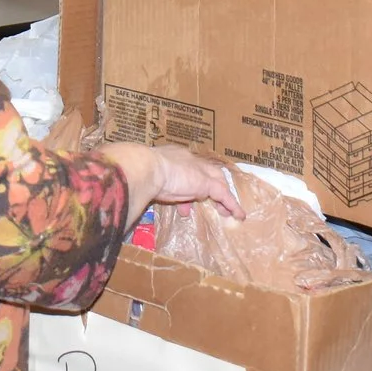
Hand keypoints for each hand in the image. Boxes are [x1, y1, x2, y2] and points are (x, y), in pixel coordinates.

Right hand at [100, 143, 239, 222]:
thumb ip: (146, 183)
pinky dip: (232, 205)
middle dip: (208, 189)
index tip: (185, 200)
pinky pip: (223, 195)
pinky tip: (237, 215)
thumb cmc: (137, 171)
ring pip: (217, 183)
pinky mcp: (206, 182)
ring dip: (222, 198)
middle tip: (209, 204)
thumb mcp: (144, 178)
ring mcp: (198, 170)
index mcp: (170, 156)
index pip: (185, 169)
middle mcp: (186, 159)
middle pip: (205, 173)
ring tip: (226, 212)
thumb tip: (134, 192)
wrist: (144, 168)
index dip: (187, 184)